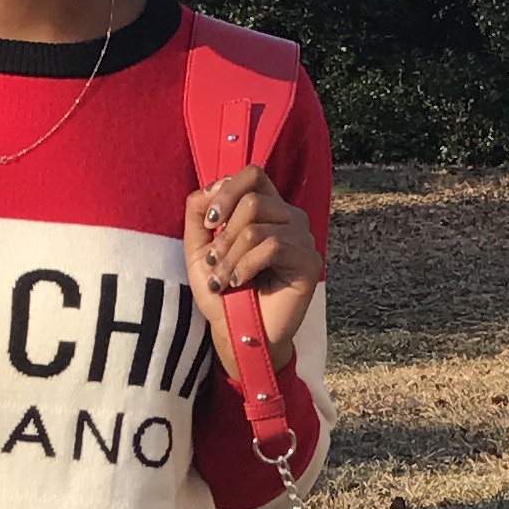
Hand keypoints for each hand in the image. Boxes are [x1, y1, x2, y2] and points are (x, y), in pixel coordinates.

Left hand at [186, 165, 320, 381]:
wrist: (237, 333)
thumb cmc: (222, 293)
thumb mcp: (199, 249)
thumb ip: (199, 213)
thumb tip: (210, 186)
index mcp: (267, 209)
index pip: (253, 175)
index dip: (227, 191)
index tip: (209, 222)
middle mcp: (289, 218)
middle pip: (252, 200)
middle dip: (224, 235)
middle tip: (215, 262)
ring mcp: (303, 238)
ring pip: (258, 227)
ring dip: (231, 256)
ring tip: (223, 279)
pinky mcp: (309, 261)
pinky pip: (272, 247)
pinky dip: (246, 265)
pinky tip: (240, 283)